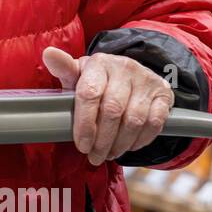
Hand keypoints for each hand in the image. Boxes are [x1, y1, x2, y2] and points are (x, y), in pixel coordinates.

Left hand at [42, 46, 173, 166]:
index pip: (90, 94)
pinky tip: (128, 146)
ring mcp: (146, 80)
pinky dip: (141, 140)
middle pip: (113, 110)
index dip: (85, 124)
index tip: (82, 145)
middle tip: (94, 157)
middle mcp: (124, 67)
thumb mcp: (78, 75)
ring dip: (120, 144)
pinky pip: (154, 123)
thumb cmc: (97, 80)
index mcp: (99, 63)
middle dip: (102, 140)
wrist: (130, 75)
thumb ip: (64, 70)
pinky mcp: (163, 93)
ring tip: (109, 154)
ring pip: (134, 120)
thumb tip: (49, 54)